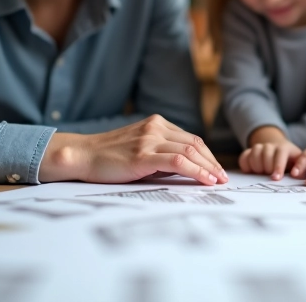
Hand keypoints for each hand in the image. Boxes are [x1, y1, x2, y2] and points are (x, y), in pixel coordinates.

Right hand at [38, 114, 227, 185]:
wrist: (82, 156)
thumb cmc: (109, 158)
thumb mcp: (140, 150)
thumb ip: (162, 154)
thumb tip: (188, 170)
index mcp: (157, 124)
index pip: (191, 139)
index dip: (208, 156)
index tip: (217, 171)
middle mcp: (156, 127)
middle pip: (195, 143)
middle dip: (212, 162)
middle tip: (224, 178)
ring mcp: (149, 139)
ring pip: (190, 151)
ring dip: (208, 168)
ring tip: (218, 181)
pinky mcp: (143, 155)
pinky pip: (178, 161)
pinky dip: (196, 171)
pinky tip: (205, 180)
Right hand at [239, 126, 301, 179]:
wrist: (279, 149)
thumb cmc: (291, 162)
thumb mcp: (299, 163)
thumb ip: (301, 170)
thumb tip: (301, 177)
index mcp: (285, 148)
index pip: (281, 154)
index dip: (278, 166)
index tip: (276, 178)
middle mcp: (271, 145)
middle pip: (266, 154)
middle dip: (267, 168)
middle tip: (269, 176)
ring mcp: (260, 147)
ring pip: (255, 153)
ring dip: (257, 166)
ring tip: (261, 173)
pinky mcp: (249, 151)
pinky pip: (244, 157)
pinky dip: (245, 165)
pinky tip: (250, 172)